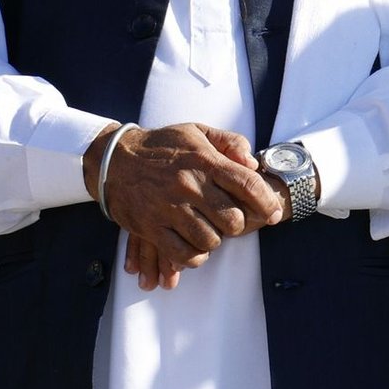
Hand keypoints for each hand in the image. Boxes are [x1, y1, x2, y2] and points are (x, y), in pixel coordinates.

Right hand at [85, 121, 287, 289]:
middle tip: (231, 221)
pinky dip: (195, 256)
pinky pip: (184, 254)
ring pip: (211, 240)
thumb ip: (230, 143)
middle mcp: (188, 185)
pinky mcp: (151, 227)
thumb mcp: (197, 132)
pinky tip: (195, 246)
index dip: (267, 203)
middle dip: (238, 224)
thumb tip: (253, 163)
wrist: (114, 159)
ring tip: (210, 230)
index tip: (274, 214)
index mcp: (203, 161)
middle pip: (233, 219)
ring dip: (215, 240)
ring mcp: (169, 208)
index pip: (248, 184)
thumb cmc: (162, 146)